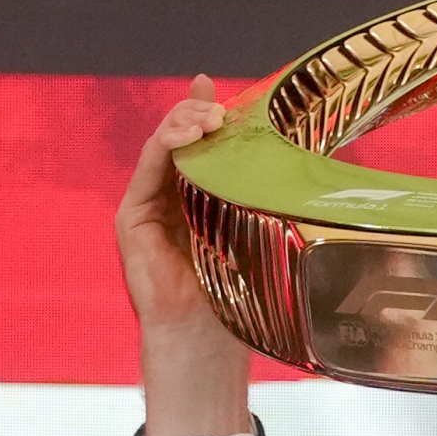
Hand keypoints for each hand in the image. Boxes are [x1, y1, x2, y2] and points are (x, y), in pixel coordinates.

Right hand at [117, 74, 252, 435]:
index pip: (205, 147)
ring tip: (212, 115)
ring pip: (164, 145)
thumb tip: (305, 165)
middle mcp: (171, 198)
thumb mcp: (261, 235)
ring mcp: (148, 205)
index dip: (211, 114)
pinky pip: (149, 167)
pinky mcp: (131, 216)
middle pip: (182, 139)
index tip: (228, 93)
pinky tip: (189, 134)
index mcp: (202, 200)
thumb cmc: (239, 299)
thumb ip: (266, 199)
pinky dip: (167, 144)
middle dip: (201, 113)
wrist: (206, 342)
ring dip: (187, 122)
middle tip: (224, 107)